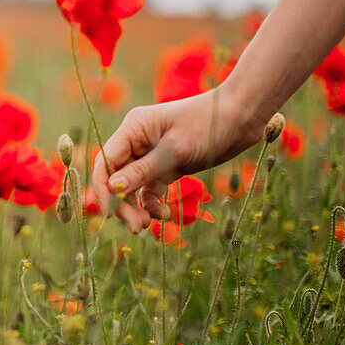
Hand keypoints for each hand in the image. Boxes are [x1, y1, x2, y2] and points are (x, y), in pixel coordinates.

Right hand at [91, 85, 267, 232]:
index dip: (104, 188)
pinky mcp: (165, 166)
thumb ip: (142, 171)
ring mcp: (149, 154)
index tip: (110, 213)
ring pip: (131, 186)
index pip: (105, 161)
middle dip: (122, 203)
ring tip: (146, 226)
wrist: (241, 117)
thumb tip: (112, 188)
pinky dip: (152, 203)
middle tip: (136, 227)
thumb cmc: (207, 126)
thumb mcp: (174, 151)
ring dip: (135, 207)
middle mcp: (136, 141)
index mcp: (132, 129)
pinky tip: (164, 214)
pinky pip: (149, 188)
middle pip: (116, 177)